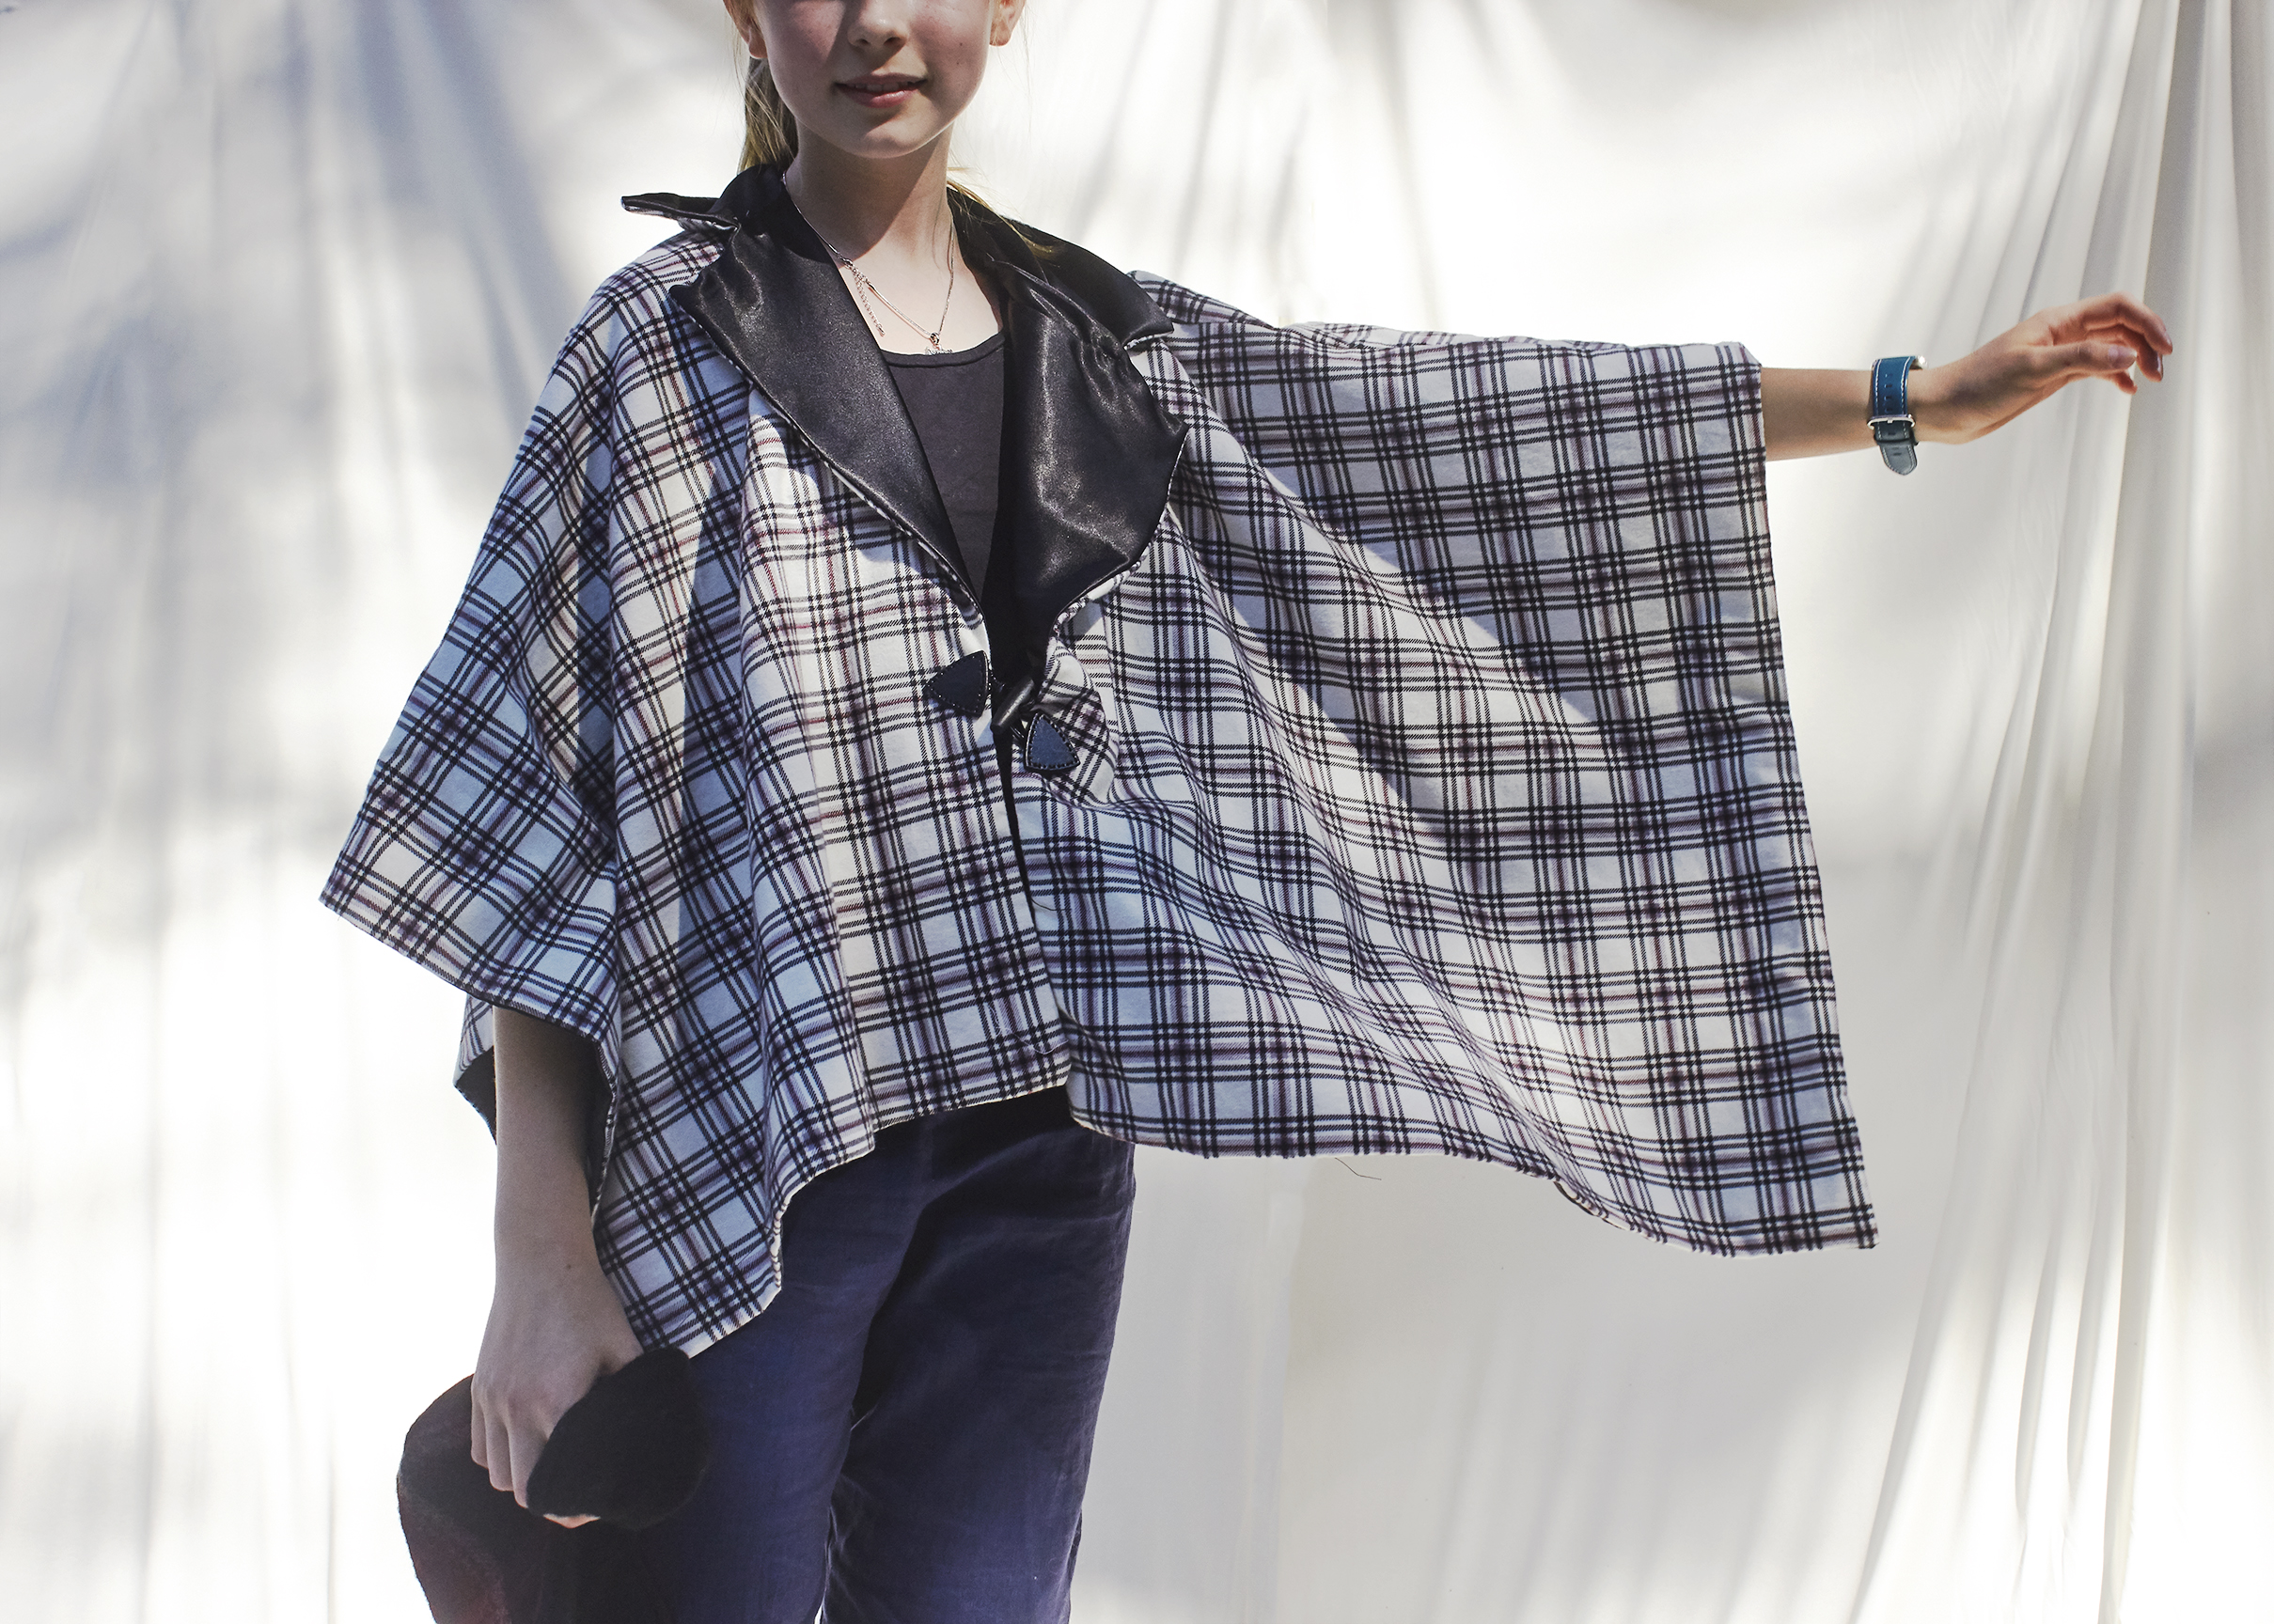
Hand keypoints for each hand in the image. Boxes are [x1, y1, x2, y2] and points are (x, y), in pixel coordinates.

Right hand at [470, 1240, 644, 1525]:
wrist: (539, 1261)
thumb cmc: (588, 1303)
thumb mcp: (623, 1345)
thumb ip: (634, 1391)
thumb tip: (655, 1429)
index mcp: (556, 1402)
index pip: (553, 1484)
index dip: (574, 1507)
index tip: (594, 1505)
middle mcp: (515, 1407)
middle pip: (520, 1490)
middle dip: (548, 1501)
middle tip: (576, 1496)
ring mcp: (491, 1399)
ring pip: (496, 1473)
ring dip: (522, 1480)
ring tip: (552, 1472)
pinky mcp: (479, 1388)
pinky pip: (481, 1447)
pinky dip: (500, 1457)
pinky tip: (526, 1446)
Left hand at [1913, 292, 2171, 443]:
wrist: (1944, 409)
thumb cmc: (1978, 385)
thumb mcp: (2031, 371)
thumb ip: (2080, 360)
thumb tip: (2128, 354)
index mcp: (2058, 321)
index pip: (2116, 308)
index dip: (2147, 322)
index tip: (2165, 349)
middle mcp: (2062, 333)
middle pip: (2119, 325)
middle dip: (2145, 342)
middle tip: (2160, 372)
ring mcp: (2058, 354)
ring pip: (2110, 347)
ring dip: (2134, 359)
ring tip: (2150, 381)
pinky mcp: (2051, 376)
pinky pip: (2093, 368)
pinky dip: (2114, 375)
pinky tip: (2127, 389)